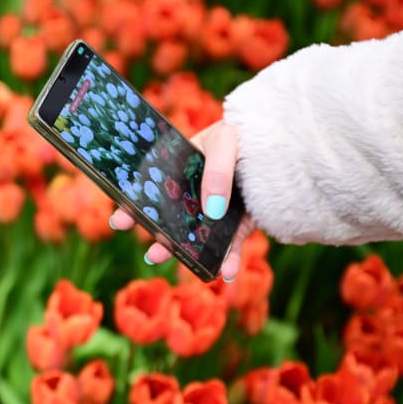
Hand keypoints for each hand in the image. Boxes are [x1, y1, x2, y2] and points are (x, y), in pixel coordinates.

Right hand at [109, 120, 254, 281]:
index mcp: (180, 169)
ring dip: (192, 257)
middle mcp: (196, 194)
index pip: (151, 190)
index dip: (134, 207)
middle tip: (151, 255)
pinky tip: (227, 271)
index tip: (119, 221)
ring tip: (189, 270)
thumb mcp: (226, 140)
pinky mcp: (241, 223)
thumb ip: (217, 171)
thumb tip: (211, 211)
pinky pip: (233, 244)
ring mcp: (218, 211)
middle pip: (173, 222)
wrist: (283, 138)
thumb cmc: (245, 132)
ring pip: (200, 238)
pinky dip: (230, 259)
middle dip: (161, 241)